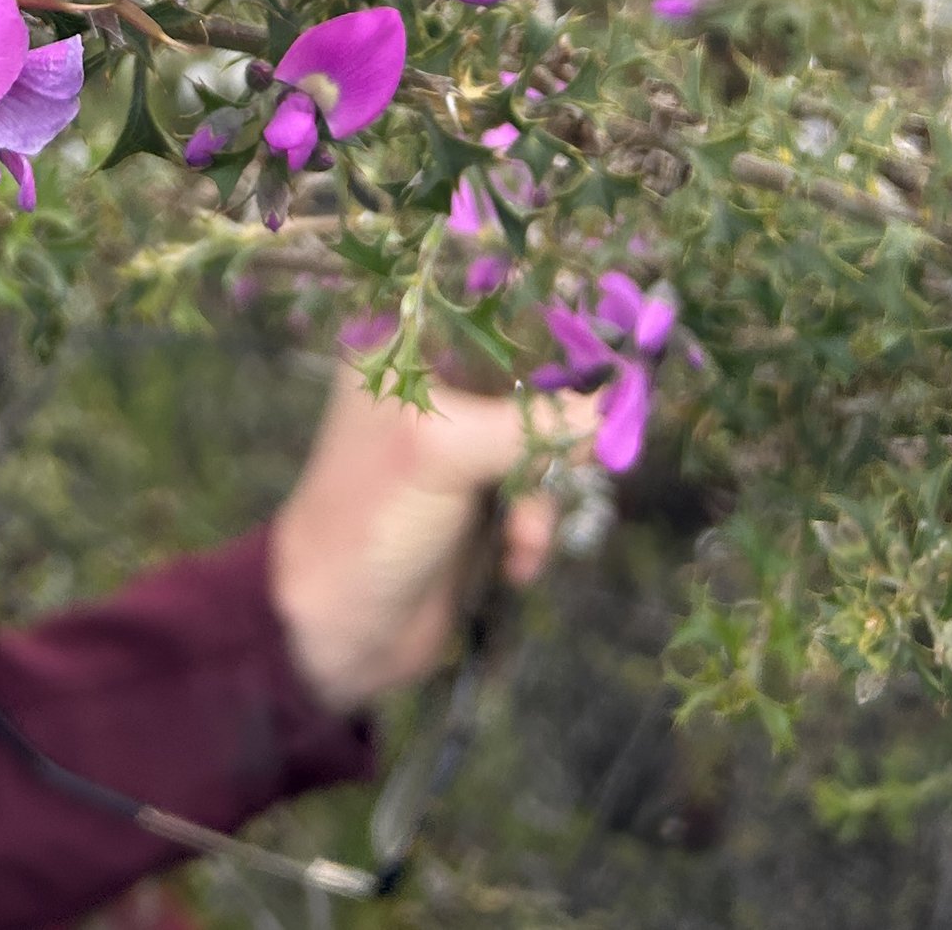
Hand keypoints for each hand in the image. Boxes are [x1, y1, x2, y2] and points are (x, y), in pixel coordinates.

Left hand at [266, 355, 584, 712]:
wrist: (339, 629)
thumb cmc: (372, 518)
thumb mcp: (445, 454)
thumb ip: (529, 424)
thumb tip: (612, 407)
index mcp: (404, 353)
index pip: (496, 322)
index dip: (552, 350)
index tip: (605, 377)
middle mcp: (431, 391)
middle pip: (528, 388)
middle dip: (551, 441)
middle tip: (573, 468)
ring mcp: (454, 451)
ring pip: (538, 448)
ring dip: (542, 499)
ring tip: (521, 541)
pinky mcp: (474, 504)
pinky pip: (533, 497)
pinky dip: (533, 530)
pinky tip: (516, 564)